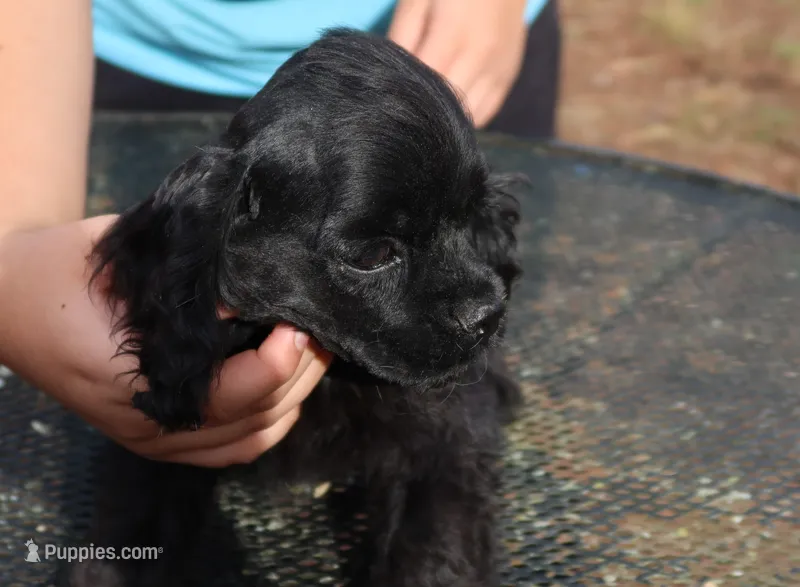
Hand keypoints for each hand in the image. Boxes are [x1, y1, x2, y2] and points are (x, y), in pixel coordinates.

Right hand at [0, 216, 331, 467]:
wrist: (11, 300)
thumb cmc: (62, 271)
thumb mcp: (124, 259)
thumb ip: (190, 279)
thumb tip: (256, 286)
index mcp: (134, 382)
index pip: (234, 394)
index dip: (279, 358)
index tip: (296, 317)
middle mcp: (149, 423)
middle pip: (257, 416)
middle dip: (302, 369)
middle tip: (321, 324)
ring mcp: (154, 438)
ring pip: (254, 436)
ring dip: (295, 393)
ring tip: (314, 347)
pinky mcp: (160, 436)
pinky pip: (234, 447)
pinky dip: (272, 419)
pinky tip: (287, 382)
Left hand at [388, 0, 527, 127]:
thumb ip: (403, 37)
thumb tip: (391, 75)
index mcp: (455, 36)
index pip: (423, 86)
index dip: (404, 95)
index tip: (389, 96)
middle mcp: (481, 59)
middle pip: (446, 107)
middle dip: (423, 109)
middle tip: (405, 104)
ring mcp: (499, 70)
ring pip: (468, 118)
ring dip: (446, 118)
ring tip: (429, 106)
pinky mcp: (509, 75)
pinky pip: (485, 112)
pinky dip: (466, 117)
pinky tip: (450, 108)